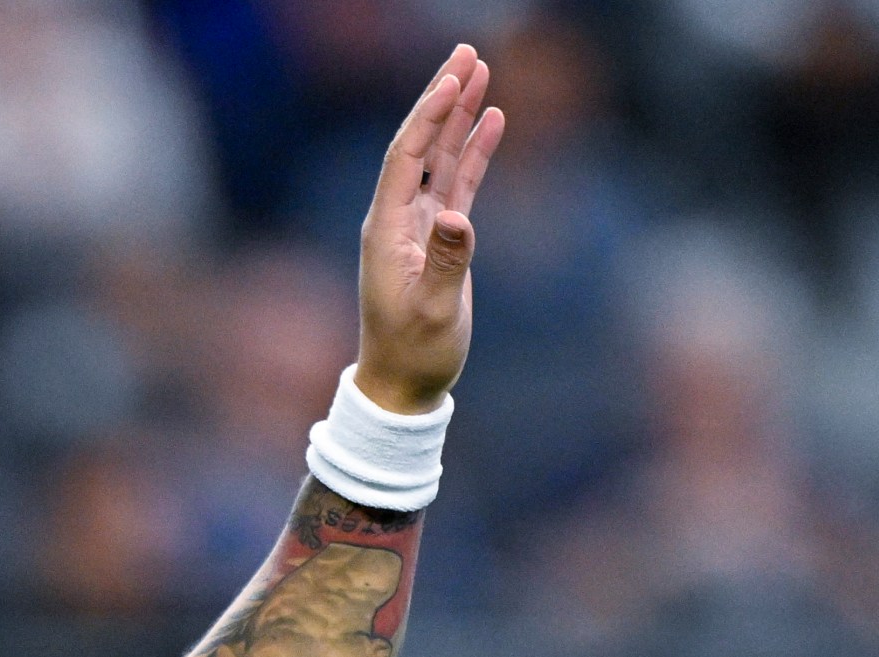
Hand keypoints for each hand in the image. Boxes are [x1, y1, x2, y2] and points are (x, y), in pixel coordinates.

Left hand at [355, 45, 505, 414]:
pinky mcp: (439, 237)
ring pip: (441, 156)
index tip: (452, 78)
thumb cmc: (414, 352)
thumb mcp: (431, 311)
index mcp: (385, 229)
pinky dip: (474, 151)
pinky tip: (493, 120)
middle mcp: (396, 218)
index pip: (405, 156)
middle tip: (465, 52)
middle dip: (442, 97)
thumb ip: (446, 263)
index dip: (428, 115)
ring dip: (459, 115)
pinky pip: (457, 182)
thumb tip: (456, 217)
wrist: (404, 383)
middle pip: (420, 143)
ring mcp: (418, 225)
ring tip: (480, 71)